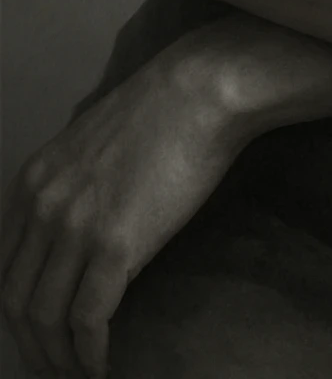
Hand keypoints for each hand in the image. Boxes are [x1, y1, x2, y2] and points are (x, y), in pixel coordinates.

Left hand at [1, 41, 244, 378]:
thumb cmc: (163, 112)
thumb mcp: (91, 144)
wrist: (203, 90)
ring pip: (45, 318)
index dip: (17, 315)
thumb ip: (69, 187)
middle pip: (15, 301)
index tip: (39, 338)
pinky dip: (90, 355)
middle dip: (32, 347)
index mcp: (32, 181)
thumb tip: (75, 234)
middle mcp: (42, 206)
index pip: (3, 270)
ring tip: (80, 375)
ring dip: (59, 359)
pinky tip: (104, 367)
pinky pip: (88, 320)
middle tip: (56, 369)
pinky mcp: (115, 244)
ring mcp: (75, 226)